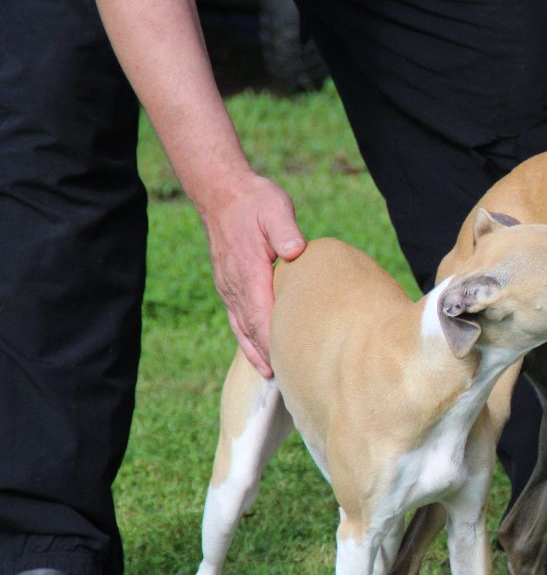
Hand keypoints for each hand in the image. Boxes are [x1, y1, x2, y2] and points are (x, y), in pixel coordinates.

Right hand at [198, 169, 305, 376]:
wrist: (223, 193)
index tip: (289, 362)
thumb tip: (295, 251)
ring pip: (242, 328)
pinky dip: (248, 340)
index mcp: (249, 271)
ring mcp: (229, 287)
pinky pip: (237, 319)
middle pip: (252, 328)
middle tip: (288, 381)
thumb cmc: (255, 201)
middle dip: (269, 355)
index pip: (262, 314)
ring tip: (273, 378)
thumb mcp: (275, 208)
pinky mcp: (229, 286)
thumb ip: (286, 231)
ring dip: (257, 353)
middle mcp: (235, 285)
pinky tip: (259, 355)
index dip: (274, 340)